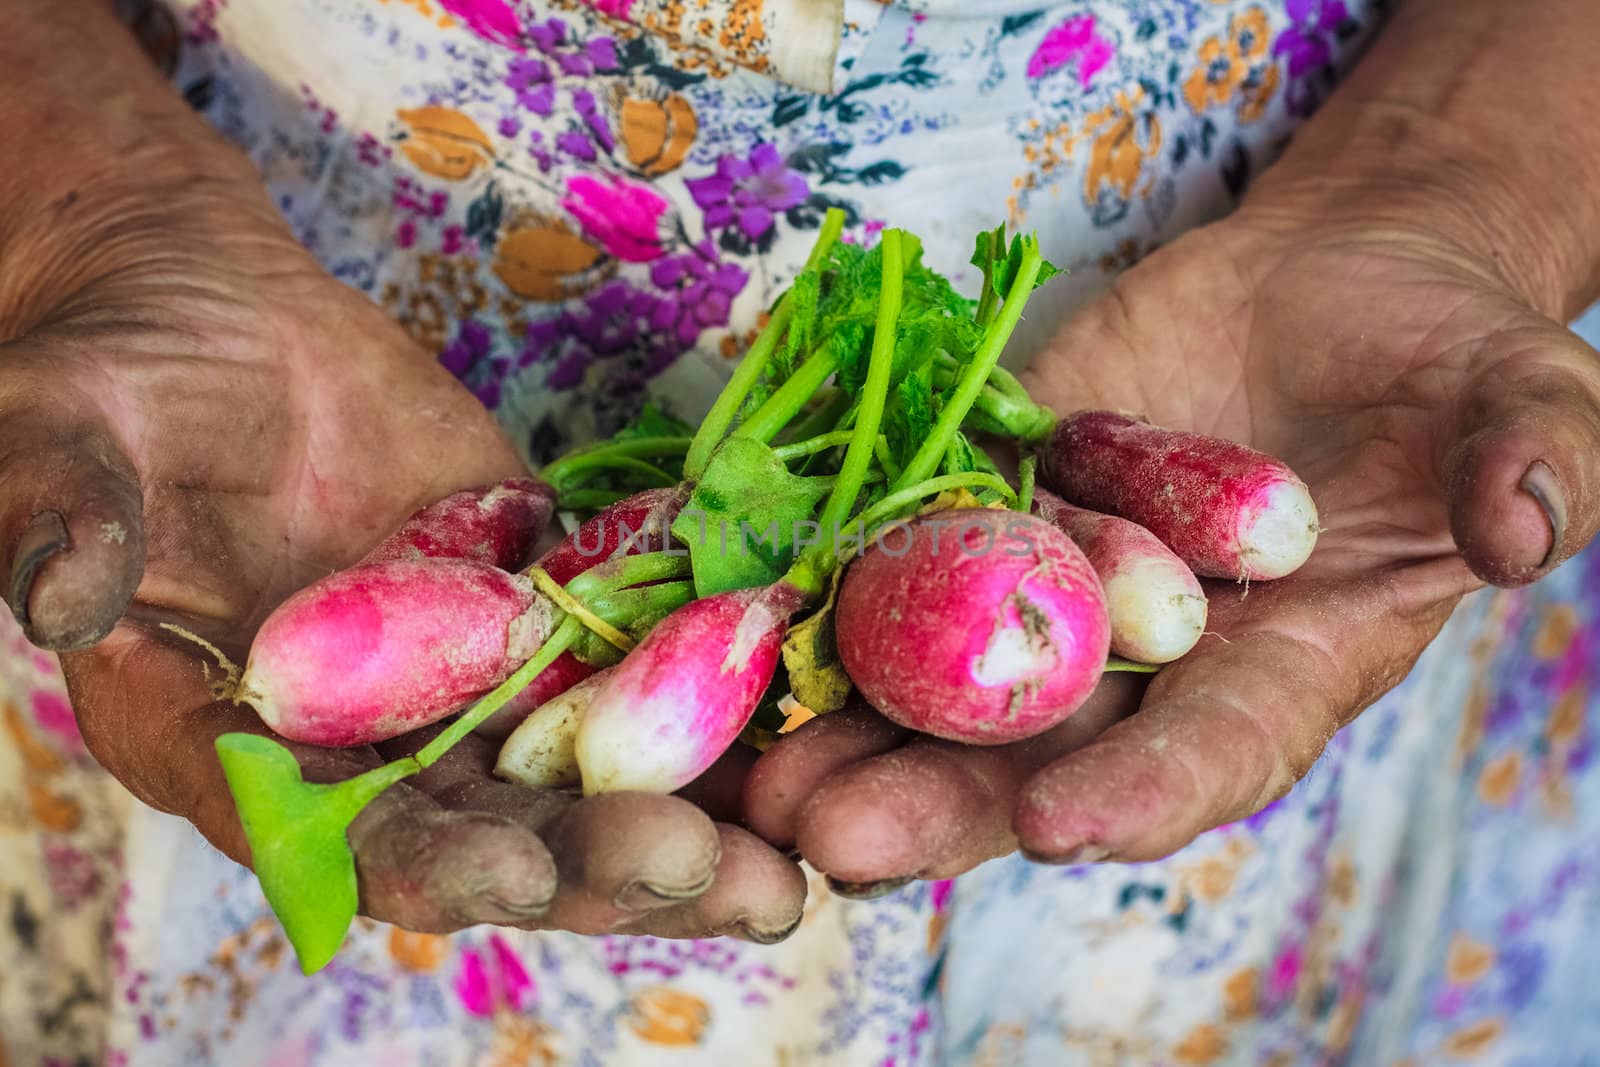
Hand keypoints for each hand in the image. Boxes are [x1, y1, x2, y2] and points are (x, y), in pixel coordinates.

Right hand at [0, 145, 802, 942]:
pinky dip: (703, 692)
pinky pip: (622, 655)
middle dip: (599, 865)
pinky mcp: (532, 601)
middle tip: (716, 880)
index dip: (417, 862)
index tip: (511, 873)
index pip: (327, 834)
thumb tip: (55, 586)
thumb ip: (63, 516)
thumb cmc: (106, 384)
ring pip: (577, 768)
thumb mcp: (55, 437)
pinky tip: (792, 724)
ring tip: (783, 866)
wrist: (213, 321)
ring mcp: (460, 674)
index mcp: (232, 745)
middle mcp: (360, 739)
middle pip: (489, 830)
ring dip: (681, 817)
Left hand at [745, 156, 1599, 882]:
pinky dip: (831, 589)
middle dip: (941, 800)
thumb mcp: (1518, 398)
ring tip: (760, 776)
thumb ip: (1532, 463)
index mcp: (1286, 666)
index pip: (1218, 749)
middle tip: (839, 843)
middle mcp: (1156, 657)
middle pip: (1042, 750)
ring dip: (851, 726)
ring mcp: (1061, 584)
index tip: (1066, 825)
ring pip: (948, 676)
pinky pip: (908, 552)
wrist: (1333, 288)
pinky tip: (754, 622)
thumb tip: (1525, 530)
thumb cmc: (1443, 362)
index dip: (1147, 790)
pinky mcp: (996, 501)